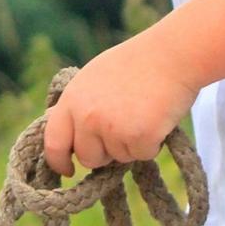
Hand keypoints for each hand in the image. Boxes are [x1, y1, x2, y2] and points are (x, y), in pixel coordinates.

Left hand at [41, 24, 200, 177]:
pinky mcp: (138, 137)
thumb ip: (78, 105)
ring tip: (141, 112)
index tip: (68, 170)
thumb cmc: (136, 64)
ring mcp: (111, 127)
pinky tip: (156, 117)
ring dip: (130, 145)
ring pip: (118, 159)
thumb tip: (60, 128)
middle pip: (88, 158)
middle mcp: (87, 115)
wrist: (171, 54)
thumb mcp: (94, 77)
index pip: (53, 142)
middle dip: (105, 153)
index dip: (59, 161)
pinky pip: (142, 156)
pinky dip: (152, 144)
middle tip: (124, 126)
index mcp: (72, 98)